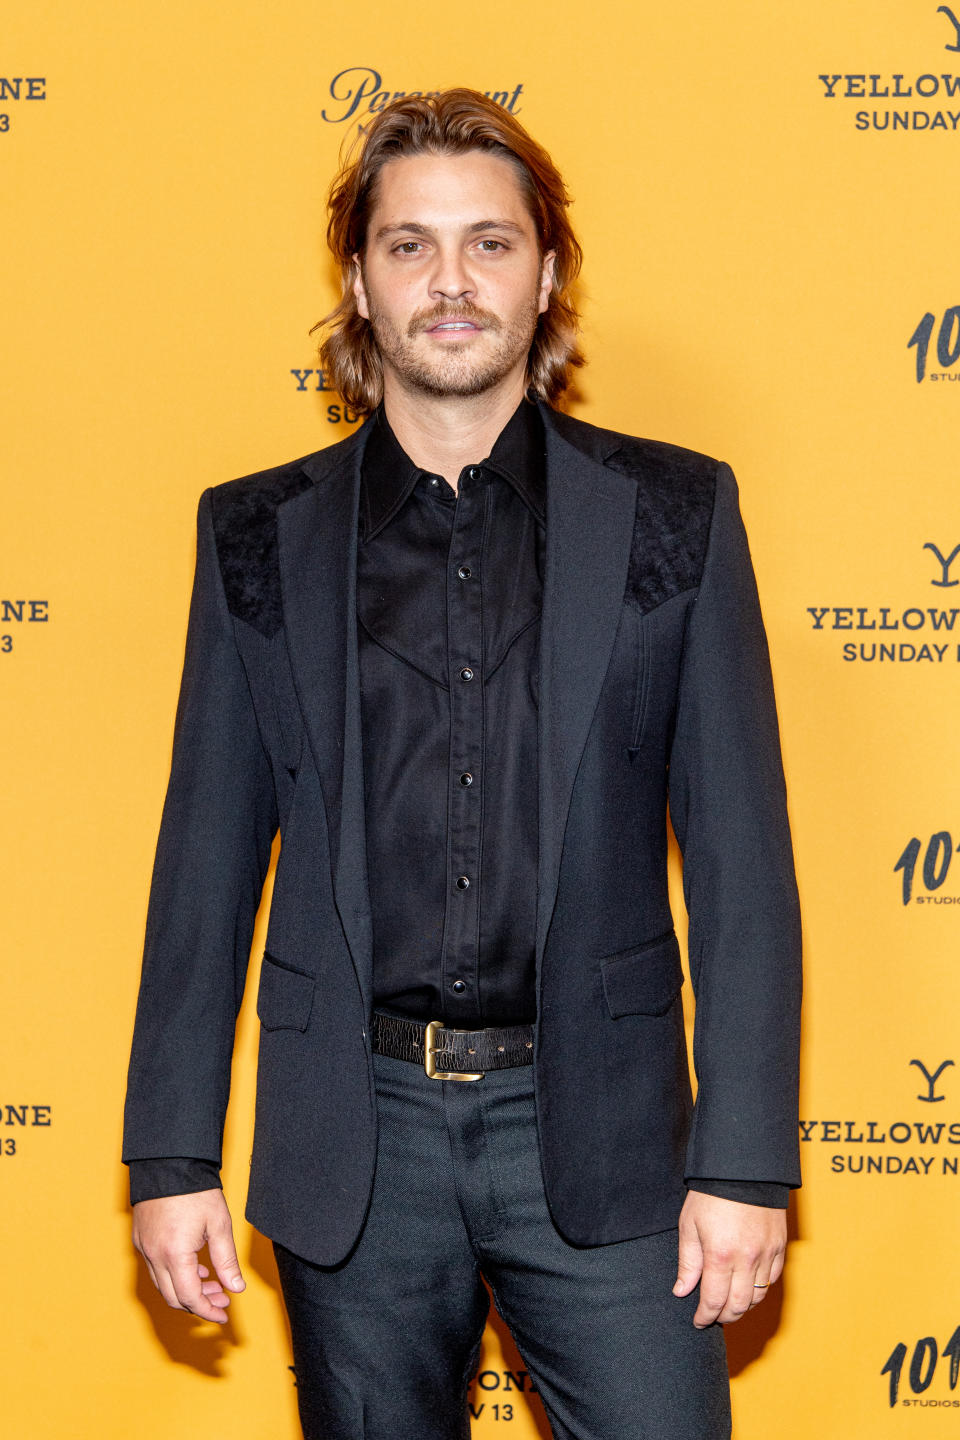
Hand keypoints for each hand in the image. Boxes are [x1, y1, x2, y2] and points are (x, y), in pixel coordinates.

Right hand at [132, 1189, 244, 1324]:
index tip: (223, 1314)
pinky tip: (194, 1269)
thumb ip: (227, 1260)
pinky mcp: (140, 1240)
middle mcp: (154, 1256)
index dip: (208, 1311)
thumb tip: (236, 1288)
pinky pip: (156, 1269)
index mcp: (175, 1255)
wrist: (169, 1163)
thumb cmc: (196, 1190)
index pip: (190, 1298)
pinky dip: (174, 1276)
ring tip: (212, 1284)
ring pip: (163, 1286)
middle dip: (199, 1304)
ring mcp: (144, 1248)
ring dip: (187, 1291)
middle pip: (174, 1298)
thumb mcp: (219, 1224)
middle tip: (222, 1300)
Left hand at [673, 1190, 785, 1326]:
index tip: (698, 1321)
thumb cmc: (710, 1195)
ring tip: (729, 1306)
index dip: (705, 1316)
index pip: (714, 1300)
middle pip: (738, 1305)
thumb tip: (682, 1291)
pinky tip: (748, 1288)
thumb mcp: (689, 1225)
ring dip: (743, 1307)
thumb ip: (688, 1262)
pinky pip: (772, 1279)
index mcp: (720, 1255)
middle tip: (713, 1317)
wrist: (743, 1170)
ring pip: (758, 1296)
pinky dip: (760, 1290)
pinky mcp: (780, 1246)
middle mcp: (746, 1259)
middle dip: (724, 1317)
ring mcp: (766, 1254)